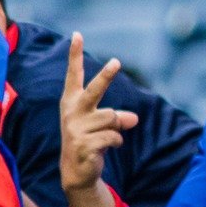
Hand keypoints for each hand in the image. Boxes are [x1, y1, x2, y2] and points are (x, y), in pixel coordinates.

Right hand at [60, 33, 138, 197]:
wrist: (76, 172)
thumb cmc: (89, 140)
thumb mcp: (102, 124)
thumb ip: (116, 116)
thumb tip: (134, 119)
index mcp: (72, 101)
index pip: (74, 75)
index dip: (75, 55)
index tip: (77, 34)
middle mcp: (71, 112)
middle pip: (94, 90)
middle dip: (106, 76)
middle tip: (116, 62)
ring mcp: (75, 128)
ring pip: (112, 118)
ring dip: (117, 127)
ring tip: (109, 137)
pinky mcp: (83, 144)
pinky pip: (113, 136)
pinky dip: (116, 142)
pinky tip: (107, 148)